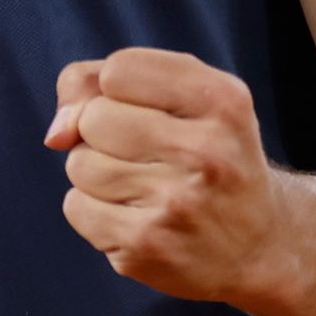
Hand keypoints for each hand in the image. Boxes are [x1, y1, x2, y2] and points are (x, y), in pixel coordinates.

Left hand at [46, 48, 285, 307]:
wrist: (259, 245)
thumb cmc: (206, 155)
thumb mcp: (184, 98)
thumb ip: (101, 83)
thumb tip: (55, 134)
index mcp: (222, 100)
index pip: (119, 70)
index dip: (117, 89)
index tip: (148, 109)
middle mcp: (206, 151)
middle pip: (94, 118)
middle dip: (103, 134)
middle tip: (148, 155)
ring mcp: (177, 203)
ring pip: (80, 163)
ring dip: (97, 174)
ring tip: (144, 188)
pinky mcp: (147, 246)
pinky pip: (76, 207)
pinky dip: (94, 211)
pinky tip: (135, 218)